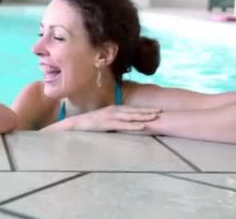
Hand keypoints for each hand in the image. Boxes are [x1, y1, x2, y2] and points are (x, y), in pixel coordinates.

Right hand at [44, 105, 161, 131]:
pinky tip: (142, 126)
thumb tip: (123, 123)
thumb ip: (113, 119)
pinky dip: (133, 125)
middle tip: (161, 111)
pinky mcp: (107, 123)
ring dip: (143, 116)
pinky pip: (123, 124)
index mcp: (113, 109)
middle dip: (147, 111)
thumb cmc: (89, 124)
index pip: (131, 108)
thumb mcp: (103, 119)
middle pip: (133, 110)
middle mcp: (113, 110)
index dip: (144, 109)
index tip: (156, 109)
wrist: (75, 124)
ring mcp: (110, 116)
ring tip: (155, 117)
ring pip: (130, 116)